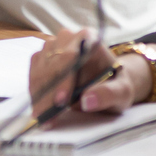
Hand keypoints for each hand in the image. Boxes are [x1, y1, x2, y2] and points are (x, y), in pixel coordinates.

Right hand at [27, 29, 155, 116]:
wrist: (108, 81)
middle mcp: (66, 38)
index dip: (63, 79)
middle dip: (48, 93)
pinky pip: (33, 75)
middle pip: (51, 63)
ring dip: (39, 95)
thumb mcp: (121, 92)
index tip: (61, 101)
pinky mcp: (42, 60)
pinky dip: (35, 94)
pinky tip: (41, 109)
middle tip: (48, 117)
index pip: (70, 55)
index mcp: (88, 38)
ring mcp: (52, 47)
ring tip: (44, 118)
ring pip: (39, 70)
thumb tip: (88, 101)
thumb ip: (108, 94)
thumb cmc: (115, 84)